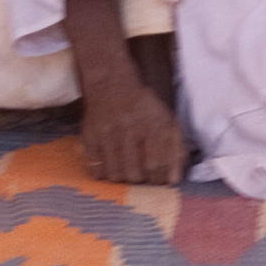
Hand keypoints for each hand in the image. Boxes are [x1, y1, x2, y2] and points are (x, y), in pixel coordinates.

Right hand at [77, 56, 189, 185]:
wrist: (111, 84)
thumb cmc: (143, 107)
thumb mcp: (166, 120)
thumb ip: (175, 149)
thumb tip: (173, 179)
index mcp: (152, 123)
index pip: (157, 164)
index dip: (159, 179)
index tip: (159, 181)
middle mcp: (129, 127)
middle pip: (134, 172)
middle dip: (141, 182)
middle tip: (143, 178)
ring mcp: (107, 132)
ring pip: (114, 173)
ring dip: (122, 179)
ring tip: (127, 173)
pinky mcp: (90, 135)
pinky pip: (95, 168)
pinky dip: (103, 173)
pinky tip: (111, 167)